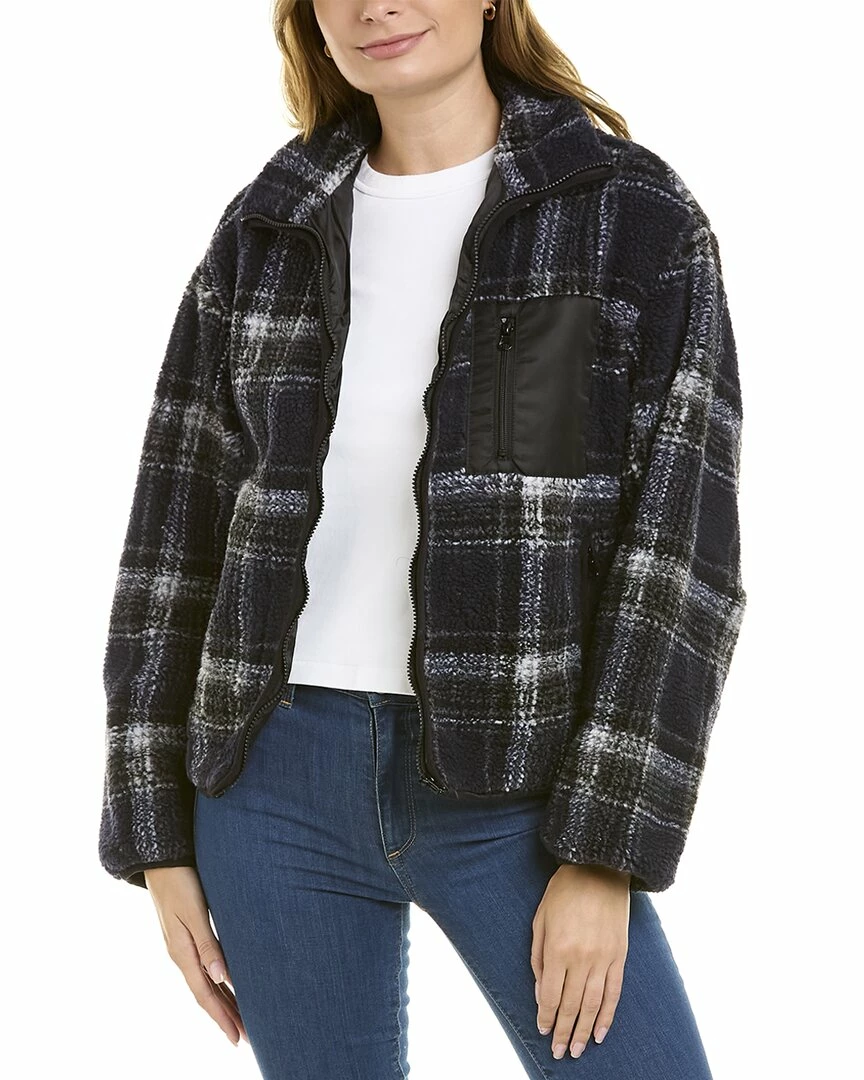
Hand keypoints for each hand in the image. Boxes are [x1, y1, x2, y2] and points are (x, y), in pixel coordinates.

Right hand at [144, 866, 247, 1046]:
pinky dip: (217, 983)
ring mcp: (182, 947)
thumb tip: (221, 977)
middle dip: (226, 1016)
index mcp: (182, 953)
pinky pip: (204, 968)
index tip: (237, 1038)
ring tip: (243, 1019)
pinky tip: (228, 986)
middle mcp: (181, 955)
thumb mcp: (194, 911)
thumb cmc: (180, 881)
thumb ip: (208, 943)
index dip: (221, 1017)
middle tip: (247, 1037)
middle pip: (206, 994)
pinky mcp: (186, 936)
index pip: (205, 995)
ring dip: (224, 1002)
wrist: (161, 860)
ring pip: (206, 983)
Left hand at [531, 863, 629, 1059]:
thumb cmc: (564, 891)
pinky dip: (607, 1015)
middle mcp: (581, 958)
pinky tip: (600, 1032)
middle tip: (560, 1052)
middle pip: (571, 1005)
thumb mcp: (540, 919)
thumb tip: (540, 993)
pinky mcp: (620, 956)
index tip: (543, 1031)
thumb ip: (538, 958)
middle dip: (564, 1032)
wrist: (599, 868)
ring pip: (593, 1005)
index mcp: (558, 949)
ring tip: (578, 1049)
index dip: (547, 1017)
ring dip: (585, 1031)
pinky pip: (614, 993)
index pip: (551, 995)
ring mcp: (603, 959)